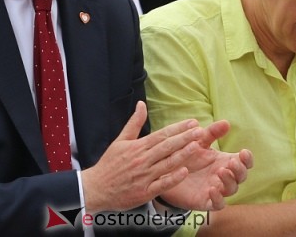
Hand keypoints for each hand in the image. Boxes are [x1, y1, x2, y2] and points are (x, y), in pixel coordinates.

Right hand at [82, 102, 223, 213]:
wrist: (95, 188)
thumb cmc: (109, 164)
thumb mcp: (120, 141)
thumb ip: (133, 123)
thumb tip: (141, 104)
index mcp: (138, 147)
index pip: (162, 135)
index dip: (178, 128)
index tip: (192, 122)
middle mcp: (142, 160)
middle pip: (167, 147)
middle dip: (185, 138)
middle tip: (200, 131)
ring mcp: (144, 176)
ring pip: (167, 163)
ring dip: (184, 154)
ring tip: (199, 147)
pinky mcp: (144, 192)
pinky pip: (161, 184)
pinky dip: (173, 177)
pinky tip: (185, 171)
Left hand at [157, 120, 253, 211]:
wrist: (166, 172)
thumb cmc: (186, 156)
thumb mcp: (198, 142)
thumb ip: (211, 133)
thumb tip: (226, 122)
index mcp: (225, 161)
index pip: (244, 162)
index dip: (247, 159)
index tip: (244, 152)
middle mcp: (223, 176)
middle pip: (241, 176)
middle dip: (240, 170)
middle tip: (232, 163)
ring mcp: (216, 189)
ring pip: (232, 190)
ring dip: (229, 181)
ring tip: (220, 171)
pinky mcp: (205, 201)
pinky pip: (218, 204)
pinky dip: (218, 198)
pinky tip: (212, 189)